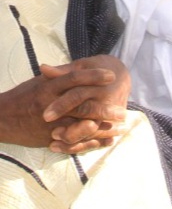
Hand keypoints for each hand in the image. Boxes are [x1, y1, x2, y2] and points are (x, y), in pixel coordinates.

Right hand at [0, 56, 126, 149]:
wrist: (2, 118)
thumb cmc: (23, 96)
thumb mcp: (41, 82)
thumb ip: (61, 76)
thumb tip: (82, 66)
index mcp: (49, 88)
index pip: (75, 79)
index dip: (94, 76)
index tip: (111, 75)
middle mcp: (51, 106)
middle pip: (82, 106)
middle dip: (104, 109)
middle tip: (122, 110)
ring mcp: (51, 125)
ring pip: (80, 128)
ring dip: (102, 129)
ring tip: (120, 128)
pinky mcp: (50, 139)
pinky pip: (74, 142)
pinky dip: (92, 142)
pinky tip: (106, 141)